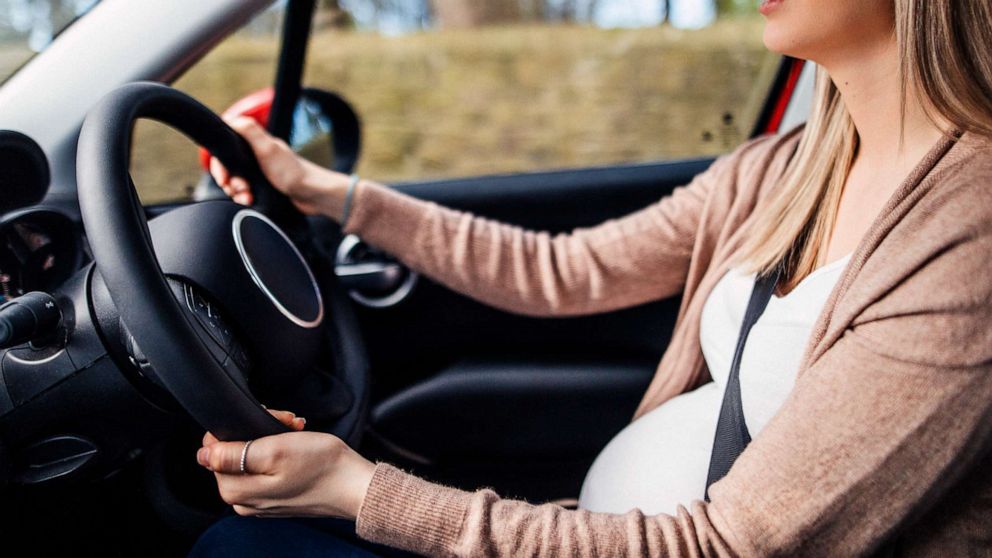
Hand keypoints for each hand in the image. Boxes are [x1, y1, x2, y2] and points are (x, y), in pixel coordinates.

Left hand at [196, 408, 375, 519]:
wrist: (355, 486)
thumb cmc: (322, 467)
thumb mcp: (275, 450)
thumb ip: (234, 453)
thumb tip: (203, 454)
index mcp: (236, 491)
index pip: (215, 448)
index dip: (240, 427)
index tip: (266, 423)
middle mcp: (243, 501)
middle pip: (233, 452)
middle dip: (259, 431)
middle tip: (287, 425)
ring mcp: (260, 501)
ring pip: (251, 457)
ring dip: (272, 439)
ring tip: (296, 433)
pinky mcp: (276, 497)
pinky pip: (266, 468)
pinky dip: (281, 452)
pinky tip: (298, 445)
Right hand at [210, 116, 348, 216]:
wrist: (313, 195)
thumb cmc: (293, 172)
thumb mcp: (268, 149)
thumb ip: (250, 131)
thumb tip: (230, 118)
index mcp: (255, 144)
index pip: (225, 151)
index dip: (220, 165)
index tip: (223, 177)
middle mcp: (255, 157)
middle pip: (229, 169)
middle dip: (229, 182)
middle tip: (239, 189)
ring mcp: (259, 173)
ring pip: (236, 183)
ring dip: (237, 193)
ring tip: (247, 198)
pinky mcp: (264, 188)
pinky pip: (246, 194)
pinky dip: (245, 199)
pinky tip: (250, 202)